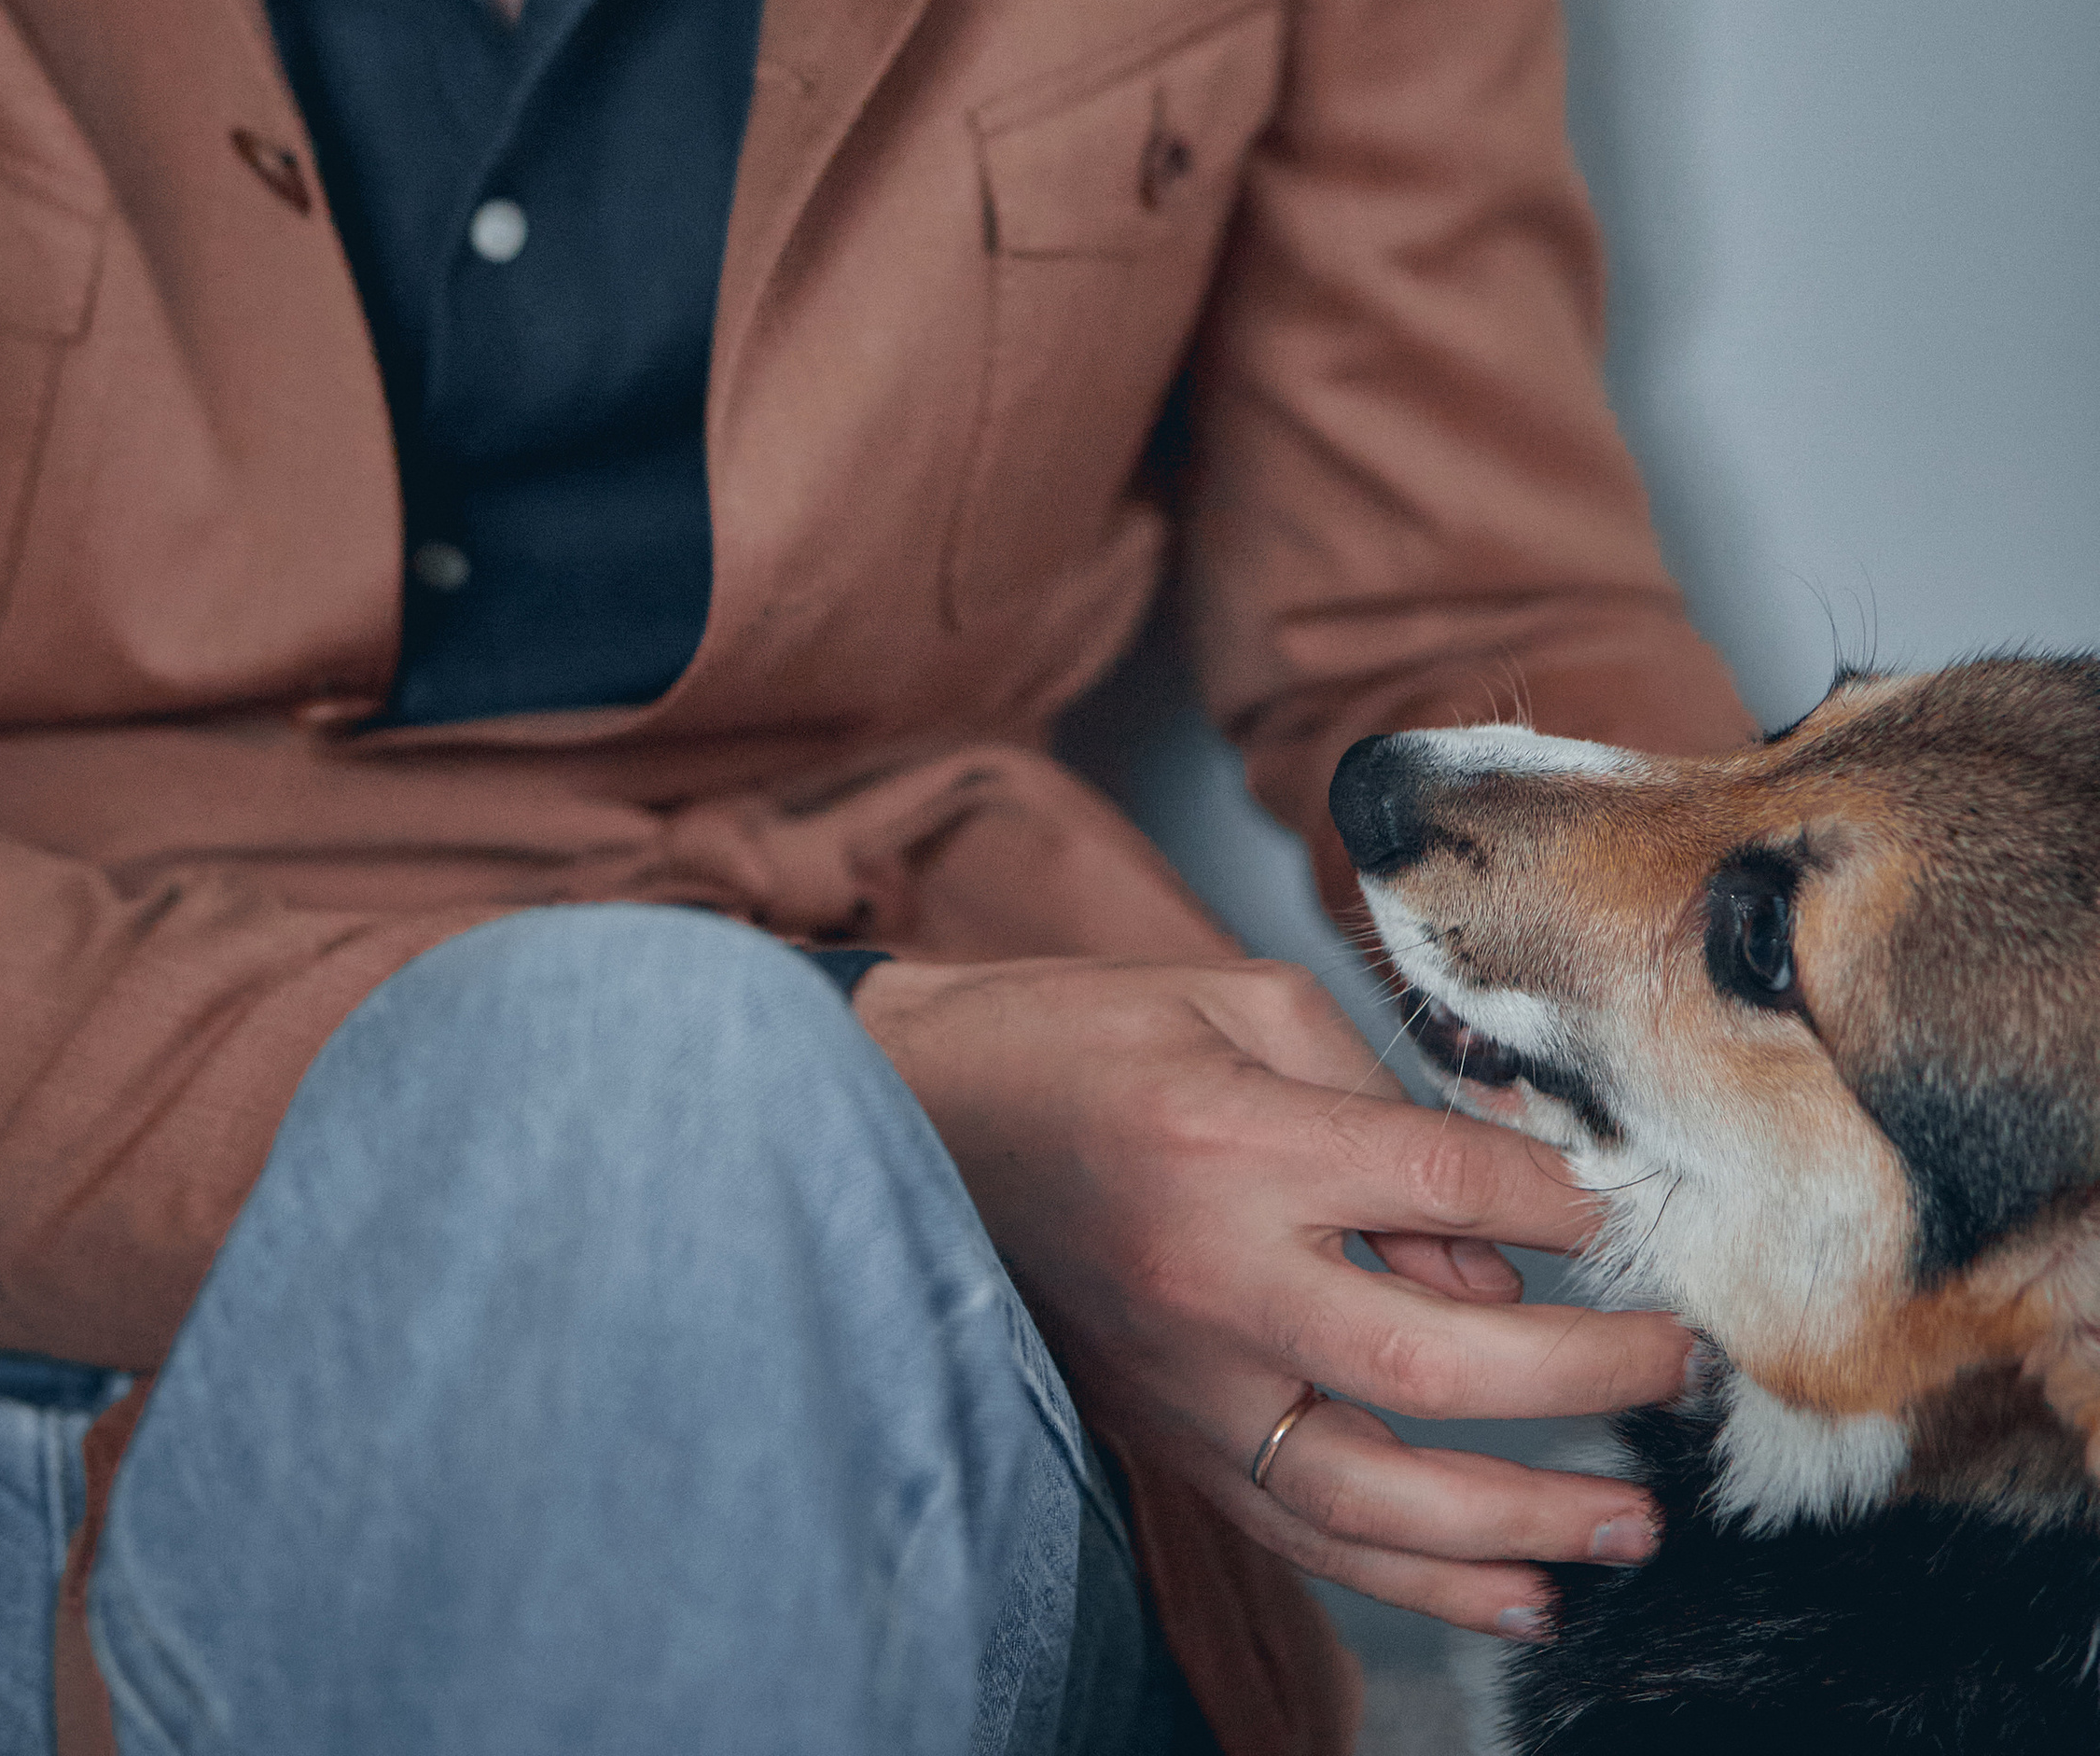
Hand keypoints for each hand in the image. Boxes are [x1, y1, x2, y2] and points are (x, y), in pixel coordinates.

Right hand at [855, 953, 1683, 1637]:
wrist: (922, 1114)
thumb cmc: (1083, 1036)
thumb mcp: (1240, 1002)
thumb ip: (1381, 1107)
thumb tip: (1499, 1255)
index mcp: (1229, 1137)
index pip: (1433, 1184)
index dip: (1553, 1204)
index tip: (1623, 1212)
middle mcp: (1209, 1276)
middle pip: (1424, 1358)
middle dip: (1578, 1375)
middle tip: (1677, 1364)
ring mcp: (1184, 1379)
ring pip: (1369, 1495)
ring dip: (1517, 1524)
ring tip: (1632, 1525)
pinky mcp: (1169, 1438)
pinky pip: (1306, 1534)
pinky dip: (1420, 1583)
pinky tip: (1521, 1599)